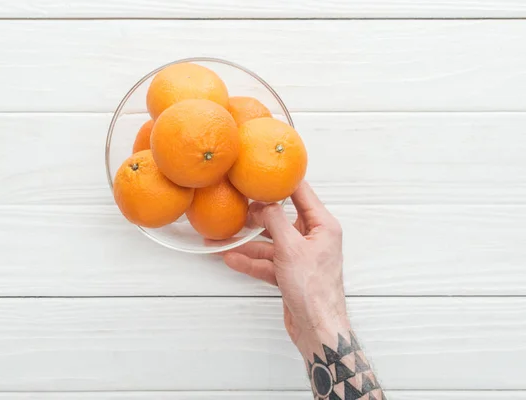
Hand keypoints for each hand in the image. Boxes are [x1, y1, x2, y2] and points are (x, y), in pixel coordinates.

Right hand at [223, 181, 348, 357]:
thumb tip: (263, 202)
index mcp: (322, 226)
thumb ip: (276, 221)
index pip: (301, 194)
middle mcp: (313, 238)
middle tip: (234, 210)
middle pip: (279, 219)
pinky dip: (250, 261)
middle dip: (254, 217)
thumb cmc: (313, 289)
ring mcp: (300, 257)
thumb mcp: (291, 248)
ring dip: (245, 243)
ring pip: (269, 243)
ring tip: (220, 240)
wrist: (317, 329)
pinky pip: (267, 262)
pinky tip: (230, 258)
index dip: (281, 182)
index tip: (261, 174)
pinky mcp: (289, 274)